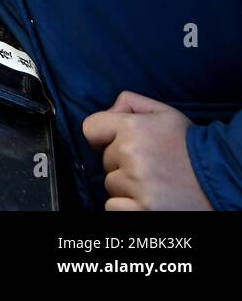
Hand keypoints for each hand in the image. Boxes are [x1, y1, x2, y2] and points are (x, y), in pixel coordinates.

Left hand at [82, 91, 212, 209]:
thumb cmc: (191, 147)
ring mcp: (136, 184)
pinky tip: (149, 198)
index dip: (103, 137)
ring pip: (110, 184)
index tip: (117, 144)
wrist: (221, 179)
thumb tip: (109, 110)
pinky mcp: (142, 209)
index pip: (90, 129)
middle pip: (104, 160)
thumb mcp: (165, 114)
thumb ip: (131, 104)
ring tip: (155, 182)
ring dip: (127, 185)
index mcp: (133, 128)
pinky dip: (127, 206)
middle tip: (150, 165)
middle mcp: (131, 154)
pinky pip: (112, 206)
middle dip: (122, 163)